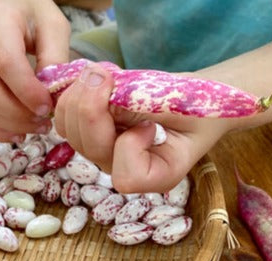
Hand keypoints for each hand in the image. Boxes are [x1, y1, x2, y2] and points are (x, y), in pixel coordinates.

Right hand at [0, 0, 70, 140]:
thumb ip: (56, 56)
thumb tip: (53, 96)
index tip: (47, 106)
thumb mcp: (52, 24)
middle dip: (16, 115)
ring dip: (8, 126)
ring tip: (33, 127)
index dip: (27, 92)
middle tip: (42, 122)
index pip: (6, 64)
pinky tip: (16, 131)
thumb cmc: (28, 13)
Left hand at [54, 63, 229, 192]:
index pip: (126, 177)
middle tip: (108, 75)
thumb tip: (107, 93)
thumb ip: (154, 106)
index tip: (150, 124)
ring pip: (72, 133)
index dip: (130, 145)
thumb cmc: (204, 104)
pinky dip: (72, 94)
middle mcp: (124, 170)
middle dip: (92, 108)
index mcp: (157, 176)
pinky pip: (66, 120)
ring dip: (78, 97)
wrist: (201, 100)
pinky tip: (90, 77)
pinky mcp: (91, 135)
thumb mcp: (192, 105)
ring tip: (100, 73)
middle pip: (91, 148)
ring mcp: (105, 154)